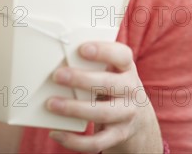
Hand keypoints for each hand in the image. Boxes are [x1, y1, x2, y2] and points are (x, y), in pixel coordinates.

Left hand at [46, 41, 162, 152]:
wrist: (139, 120)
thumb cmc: (115, 87)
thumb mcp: (113, 71)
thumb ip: (95, 64)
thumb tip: (59, 59)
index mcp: (127, 68)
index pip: (121, 55)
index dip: (103, 51)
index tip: (82, 49)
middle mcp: (131, 90)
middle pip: (108, 84)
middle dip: (81, 79)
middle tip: (57, 76)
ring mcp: (126, 115)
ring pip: (101, 113)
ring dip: (74, 109)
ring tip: (52, 104)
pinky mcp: (118, 136)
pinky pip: (97, 142)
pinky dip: (74, 140)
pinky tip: (56, 133)